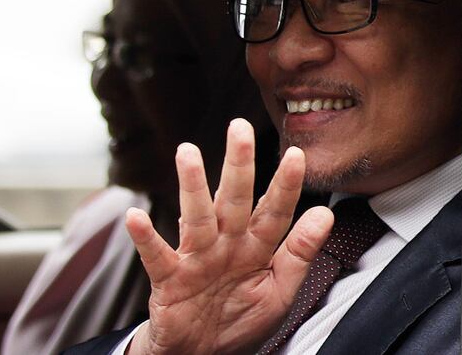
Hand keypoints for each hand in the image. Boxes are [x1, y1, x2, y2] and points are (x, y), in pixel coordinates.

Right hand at [125, 118, 333, 354]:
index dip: (285, 185)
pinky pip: (157, 256)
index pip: (274, 211)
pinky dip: (145, 238)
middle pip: (235, 200)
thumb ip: (299, 253)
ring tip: (187, 153)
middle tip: (240, 129)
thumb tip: (326, 215)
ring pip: (196, 217)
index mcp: (256, 246)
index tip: (296, 155)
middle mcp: (227, 243)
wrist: (201, 354)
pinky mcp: (169, 279)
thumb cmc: (241, 317)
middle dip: (239, 165)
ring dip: (192, 186)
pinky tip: (135, 217)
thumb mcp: (280, 290)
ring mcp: (197, 258)